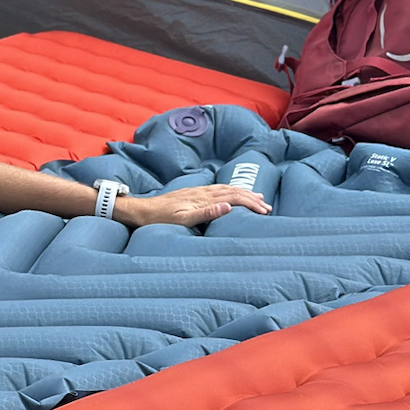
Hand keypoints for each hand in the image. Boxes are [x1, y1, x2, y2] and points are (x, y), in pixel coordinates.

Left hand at [121, 185, 270, 226]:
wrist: (142, 211)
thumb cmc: (160, 219)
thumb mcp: (183, 219)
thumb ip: (206, 213)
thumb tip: (228, 206)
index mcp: (203, 198)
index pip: (233, 198)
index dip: (250, 203)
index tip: (264, 211)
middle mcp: (202, 192)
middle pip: (232, 192)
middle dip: (251, 198)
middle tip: (267, 206)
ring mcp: (197, 192)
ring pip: (226, 189)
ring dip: (243, 193)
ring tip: (257, 197)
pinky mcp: (192, 194)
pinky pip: (217, 190)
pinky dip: (230, 192)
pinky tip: (231, 195)